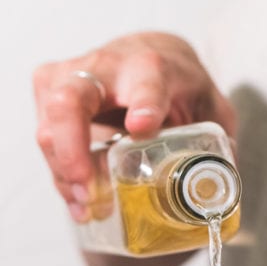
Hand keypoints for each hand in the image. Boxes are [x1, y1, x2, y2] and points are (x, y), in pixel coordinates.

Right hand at [33, 32, 235, 221]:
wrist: (147, 57)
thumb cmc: (180, 87)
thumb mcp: (210, 107)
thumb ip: (219, 142)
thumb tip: (219, 185)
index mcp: (154, 67)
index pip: (148, 81)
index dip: (144, 104)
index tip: (142, 127)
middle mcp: (106, 66)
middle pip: (70, 100)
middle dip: (72, 148)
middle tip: (86, 187)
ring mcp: (69, 76)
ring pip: (50, 126)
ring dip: (65, 173)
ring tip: (89, 208)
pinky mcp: (48, 92)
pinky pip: (47, 139)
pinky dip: (61, 175)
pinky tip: (81, 202)